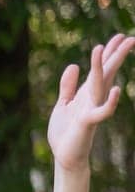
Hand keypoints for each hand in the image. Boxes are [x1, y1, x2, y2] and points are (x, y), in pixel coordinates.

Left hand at [48, 33, 129, 173]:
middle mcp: (93, 98)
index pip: (100, 69)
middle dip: (116, 55)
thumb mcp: (64, 104)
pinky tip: (116, 90)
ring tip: (104, 48)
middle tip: (131, 37)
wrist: (65, 155)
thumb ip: (68, 86)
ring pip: (100, 84)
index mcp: (87, 93)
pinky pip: (102, 111)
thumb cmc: (66, 131)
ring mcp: (92, 109)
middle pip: (106, 72)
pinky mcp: (88, 122)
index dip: (108, 53)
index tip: (119, 36)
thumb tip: (74, 65)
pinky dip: (110, 102)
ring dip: (102, 67)